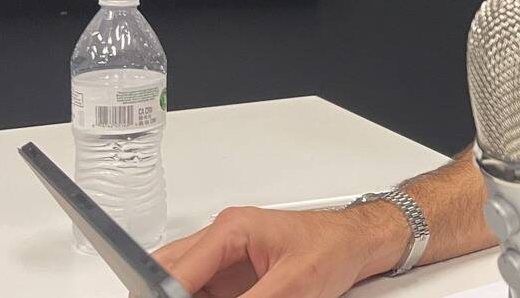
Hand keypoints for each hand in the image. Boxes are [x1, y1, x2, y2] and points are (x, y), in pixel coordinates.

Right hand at [149, 204, 401, 297]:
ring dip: (182, 296)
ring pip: (180, 283)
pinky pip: (199, 293)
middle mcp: (222, 239)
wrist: (356, 243)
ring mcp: (222, 259)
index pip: (178, 269)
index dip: (165, 293)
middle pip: (168, 272)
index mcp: (232, 229)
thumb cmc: (333, 246)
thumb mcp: (294, 283)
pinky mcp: (229, 278)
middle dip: (162, 293)